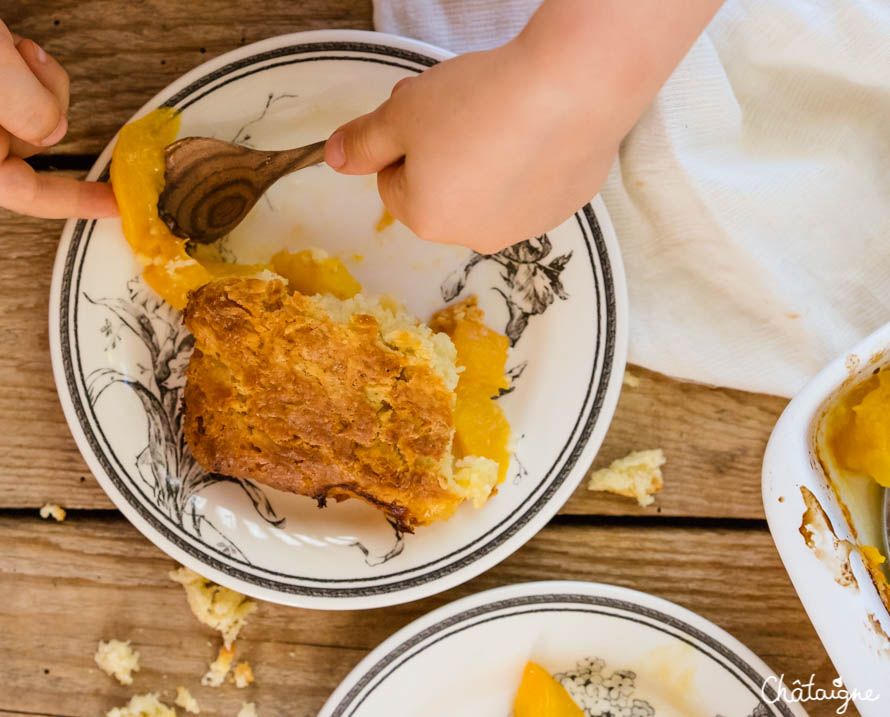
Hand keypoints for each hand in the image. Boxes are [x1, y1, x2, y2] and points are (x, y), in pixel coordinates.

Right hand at [0, 20, 116, 217]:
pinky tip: (5, 40)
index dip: (75, 201)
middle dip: (45, 102)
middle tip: (28, 62)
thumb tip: (52, 132)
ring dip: (33, 77)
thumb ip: (25, 106)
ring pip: (27, 112)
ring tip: (9, 44)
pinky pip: (13, 87)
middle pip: (30, 143)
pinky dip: (19, 63)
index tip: (114, 204)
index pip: (23, 192)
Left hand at [324, 0, 722, 253]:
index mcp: (427, 220)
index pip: (394, 184)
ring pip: (488, 192)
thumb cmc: (478, 102)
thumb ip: (364, 140)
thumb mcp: (403, 113)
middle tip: (459, 106)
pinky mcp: (565, 207)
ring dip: (485, 160)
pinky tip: (539, 127)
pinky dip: (527, 161)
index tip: (421, 111)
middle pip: (441, 193)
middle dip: (441, 154)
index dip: (402, 143)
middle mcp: (475, 237)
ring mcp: (525, 226)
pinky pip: (531, 186)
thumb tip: (332, 158)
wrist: (572, 88)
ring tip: (504, 114)